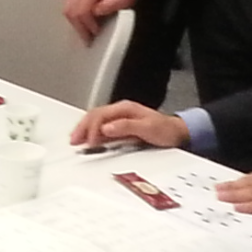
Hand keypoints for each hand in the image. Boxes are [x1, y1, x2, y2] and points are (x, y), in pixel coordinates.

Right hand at [63, 0, 141, 42]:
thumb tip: (98, 11)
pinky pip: (68, 8)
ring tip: (87, 32)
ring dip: (75, 24)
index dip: (88, 25)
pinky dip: (74, 18)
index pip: (82, 10)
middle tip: (89, 38)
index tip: (96, 32)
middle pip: (71, 12)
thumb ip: (114, 3)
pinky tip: (84, 23)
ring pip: (67, 11)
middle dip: (80, 28)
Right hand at [69, 99, 188, 149]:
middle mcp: (121, 111)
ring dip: (85, 129)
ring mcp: (121, 118)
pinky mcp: (121, 127)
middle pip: (95, 115)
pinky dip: (93, 133)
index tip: (88, 142)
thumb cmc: (165, 130)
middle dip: (82, 127)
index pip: (101, 116)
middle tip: (73, 140)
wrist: (178, 133)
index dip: (92, 129)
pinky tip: (89, 140)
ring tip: (76, 140)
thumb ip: (126, 127)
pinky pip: (102, 128)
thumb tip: (107, 128)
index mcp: (125, 109)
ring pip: (96, 121)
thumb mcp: (147, 128)